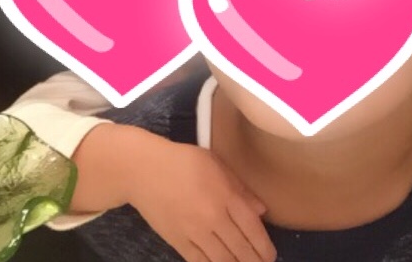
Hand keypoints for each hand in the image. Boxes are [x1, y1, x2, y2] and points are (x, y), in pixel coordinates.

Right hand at [72, 124, 275, 261]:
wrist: (142, 169)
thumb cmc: (181, 160)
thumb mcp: (213, 162)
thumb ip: (239, 186)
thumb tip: (261, 211)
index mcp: (224, 195)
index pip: (253, 229)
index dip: (265, 246)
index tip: (270, 254)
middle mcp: (212, 217)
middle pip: (242, 250)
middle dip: (255, 261)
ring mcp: (194, 232)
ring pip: (224, 261)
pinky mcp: (178, 242)